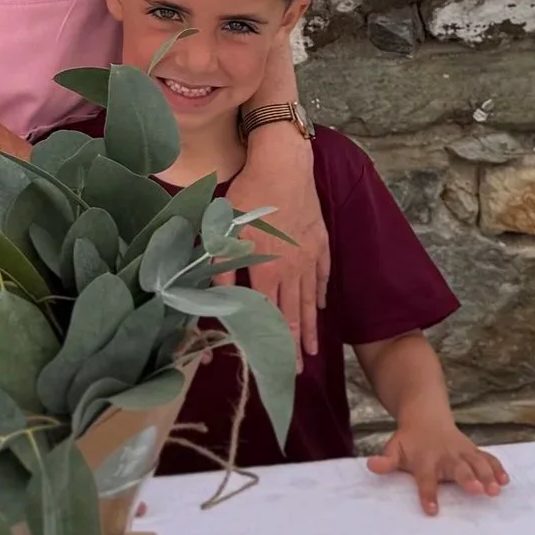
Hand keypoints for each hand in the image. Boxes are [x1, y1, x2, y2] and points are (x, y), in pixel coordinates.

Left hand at [228, 128, 329, 363]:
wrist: (284, 165)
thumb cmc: (250, 196)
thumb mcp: (225, 231)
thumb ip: (220, 266)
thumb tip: (212, 298)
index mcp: (267, 271)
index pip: (272, 317)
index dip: (276, 344)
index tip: (280, 366)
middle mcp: (291, 269)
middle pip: (294, 314)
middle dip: (296, 344)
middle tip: (299, 369)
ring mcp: (309, 255)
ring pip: (309, 298)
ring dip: (311, 325)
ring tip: (315, 347)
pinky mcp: (319, 238)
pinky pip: (322, 272)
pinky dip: (320, 291)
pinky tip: (321, 303)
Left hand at [366, 420, 507, 516]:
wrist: (426, 417)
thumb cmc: (409, 441)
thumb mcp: (394, 448)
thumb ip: (385, 460)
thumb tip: (371, 465)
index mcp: (426, 460)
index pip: (426, 480)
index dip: (428, 494)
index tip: (431, 511)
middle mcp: (446, 456)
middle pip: (459, 469)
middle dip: (469, 480)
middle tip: (478, 491)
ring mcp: (462, 453)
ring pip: (478, 463)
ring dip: (488, 475)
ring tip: (496, 490)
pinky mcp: (473, 451)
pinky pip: (488, 458)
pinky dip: (497, 468)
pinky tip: (505, 480)